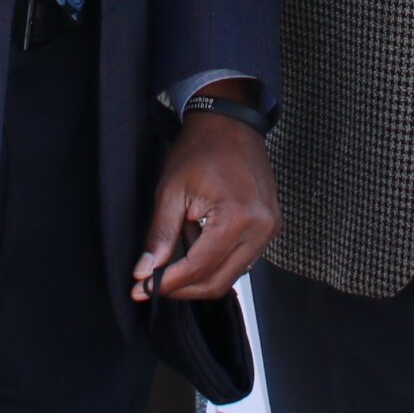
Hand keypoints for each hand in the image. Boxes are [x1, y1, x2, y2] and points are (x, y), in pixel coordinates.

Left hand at [132, 104, 279, 303]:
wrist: (229, 123)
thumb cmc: (201, 149)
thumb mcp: (171, 190)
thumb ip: (160, 235)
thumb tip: (145, 272)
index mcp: (237, 219)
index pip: (199, 268)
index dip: (168, 283)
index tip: (143, 289)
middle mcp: (260, 229)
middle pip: (218, 281)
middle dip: (183, 287)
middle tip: (153, 282)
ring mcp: (269, 229)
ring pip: (231, 275)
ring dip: (199, 274)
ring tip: (177, 249)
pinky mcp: (270, 227)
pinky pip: (242, 260)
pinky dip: (216, 260)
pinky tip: (197, 241)